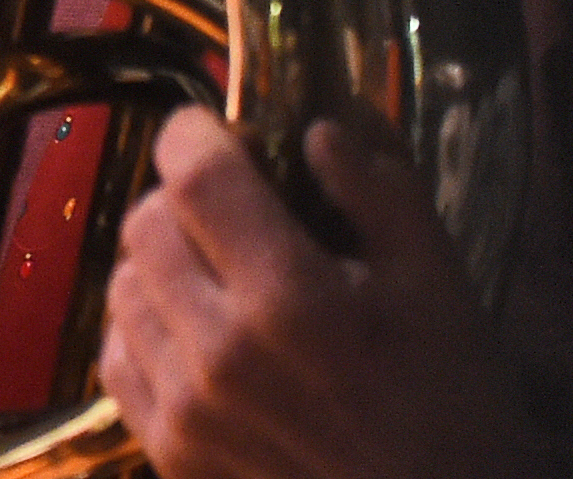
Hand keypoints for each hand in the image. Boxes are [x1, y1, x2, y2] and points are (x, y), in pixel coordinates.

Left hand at [99, 107, 550, 478]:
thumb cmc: (455, 412)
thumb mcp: (442, 288)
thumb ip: (380, 192)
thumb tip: (317, 127)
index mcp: (292, 303)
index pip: (192, 174)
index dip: (196, 133)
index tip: (223, 132)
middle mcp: (221, 355)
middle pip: (147, 222)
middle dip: (186, 197)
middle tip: (240, 211)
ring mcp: (187, 411)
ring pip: (124, 283)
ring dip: (164, 262)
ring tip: (228, 277)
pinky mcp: (170, 454)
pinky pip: (117, 355)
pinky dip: (148, 327)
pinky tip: (202, 331)